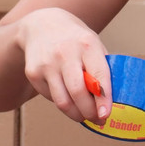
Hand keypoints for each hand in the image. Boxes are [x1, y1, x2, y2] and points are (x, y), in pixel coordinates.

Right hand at [17, 7, 110, 123]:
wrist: (42, 25)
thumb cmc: (75, 39)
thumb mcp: (93, 44)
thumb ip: (101, 67)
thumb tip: (111, 99)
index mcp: (87, 44)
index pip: (98, 75)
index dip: (103, 98)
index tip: (106, 114)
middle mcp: (65, 53)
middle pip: (78, 92)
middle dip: (89, 112)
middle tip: (97, 119)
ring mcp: (47, 64)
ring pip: (62, 101)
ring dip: (76, 114)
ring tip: (84, 116)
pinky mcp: (33, 73)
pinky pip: (50, 97)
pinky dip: (62, 103)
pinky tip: (68, 99)